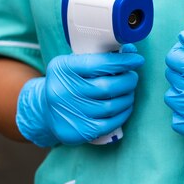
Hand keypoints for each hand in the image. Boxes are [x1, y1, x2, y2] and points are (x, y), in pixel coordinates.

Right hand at [16, 45, 143, 146]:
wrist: (45, 110)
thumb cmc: (69, 82)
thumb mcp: (77, 64)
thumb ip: (102, 56)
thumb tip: (131, 51)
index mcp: (62, 68)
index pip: (98, 63)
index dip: (122, 61)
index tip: (137, 60)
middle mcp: (62, 91)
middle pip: (107, 87)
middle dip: (128, 80)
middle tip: (132, 77)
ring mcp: (69, 113)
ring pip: (111, 106)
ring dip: (128, 97)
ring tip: (129, 92)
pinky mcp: (78, 131)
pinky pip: (110, 123)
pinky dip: (124, 113)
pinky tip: (125, 106)